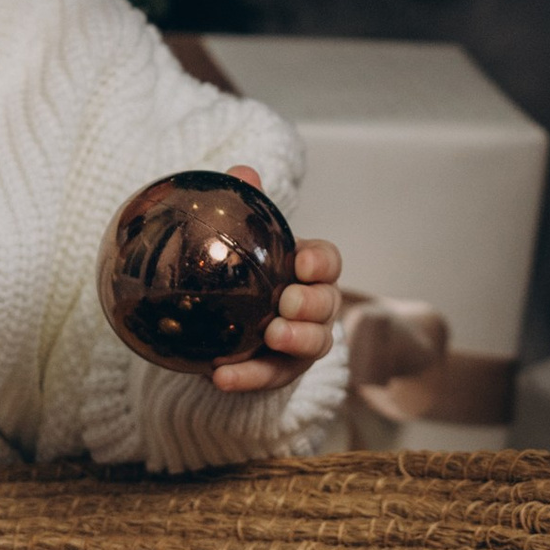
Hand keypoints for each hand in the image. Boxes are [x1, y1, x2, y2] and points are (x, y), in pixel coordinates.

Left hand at [207, 170, 344, 392]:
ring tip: (271, 337)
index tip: (301, 262)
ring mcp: (301, 343)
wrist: (223, 325)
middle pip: (328, 305)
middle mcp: (314, 308)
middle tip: (287, 302)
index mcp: (308, 271)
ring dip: (295, 340)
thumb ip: (245, 207)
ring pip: (314, 344)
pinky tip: (220, 376)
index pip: (328, 262)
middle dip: (312, 304)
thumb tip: (241, 171)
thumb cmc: (244, 273)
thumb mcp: (243, 240)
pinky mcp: (278, 373)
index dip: (321, 263)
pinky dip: (248, 377)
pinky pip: (269, 377)